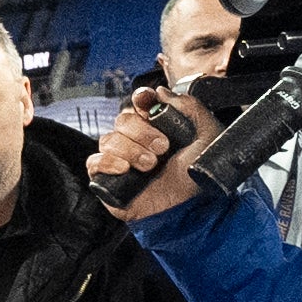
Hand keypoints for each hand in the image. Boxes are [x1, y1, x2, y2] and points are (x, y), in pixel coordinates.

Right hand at [86, 86, 222, 220]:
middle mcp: (136, 141)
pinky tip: (126, 170)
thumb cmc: (199, 178)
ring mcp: (120, 160)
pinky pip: (94, 162)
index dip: (141, 100)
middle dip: (142, 131)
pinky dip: (108, 162)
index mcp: (157, 128)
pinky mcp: (106, 180)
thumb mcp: (207, 135)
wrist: (190, 209)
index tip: (147, 103)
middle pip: (122, 119)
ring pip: (108, 140)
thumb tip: (160, 92)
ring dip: (131, 150)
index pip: (139, 103)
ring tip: (150, 166)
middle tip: (163, 148)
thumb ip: (189, 107)